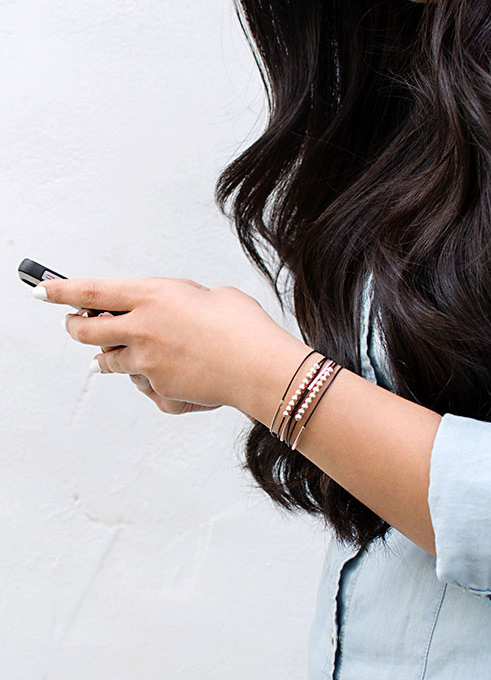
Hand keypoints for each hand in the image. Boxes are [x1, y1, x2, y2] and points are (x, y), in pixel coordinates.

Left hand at [37, 276, 293, 413]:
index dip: (60, 290)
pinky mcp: (158, 390)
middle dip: (76, 327)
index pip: (90, 291)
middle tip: (76, 325)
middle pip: (86, 331)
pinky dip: (149, 380)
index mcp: (151, 296)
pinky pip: (142, 385)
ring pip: (108, 362)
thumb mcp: (206, 295)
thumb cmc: (242, 325)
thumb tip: (158, 315)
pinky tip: (173, 373)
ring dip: (111, 356)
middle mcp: (140, 328)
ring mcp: (146, 363)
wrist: (261, 366)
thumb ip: (173, 302)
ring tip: (132, 351)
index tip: (41, 289)